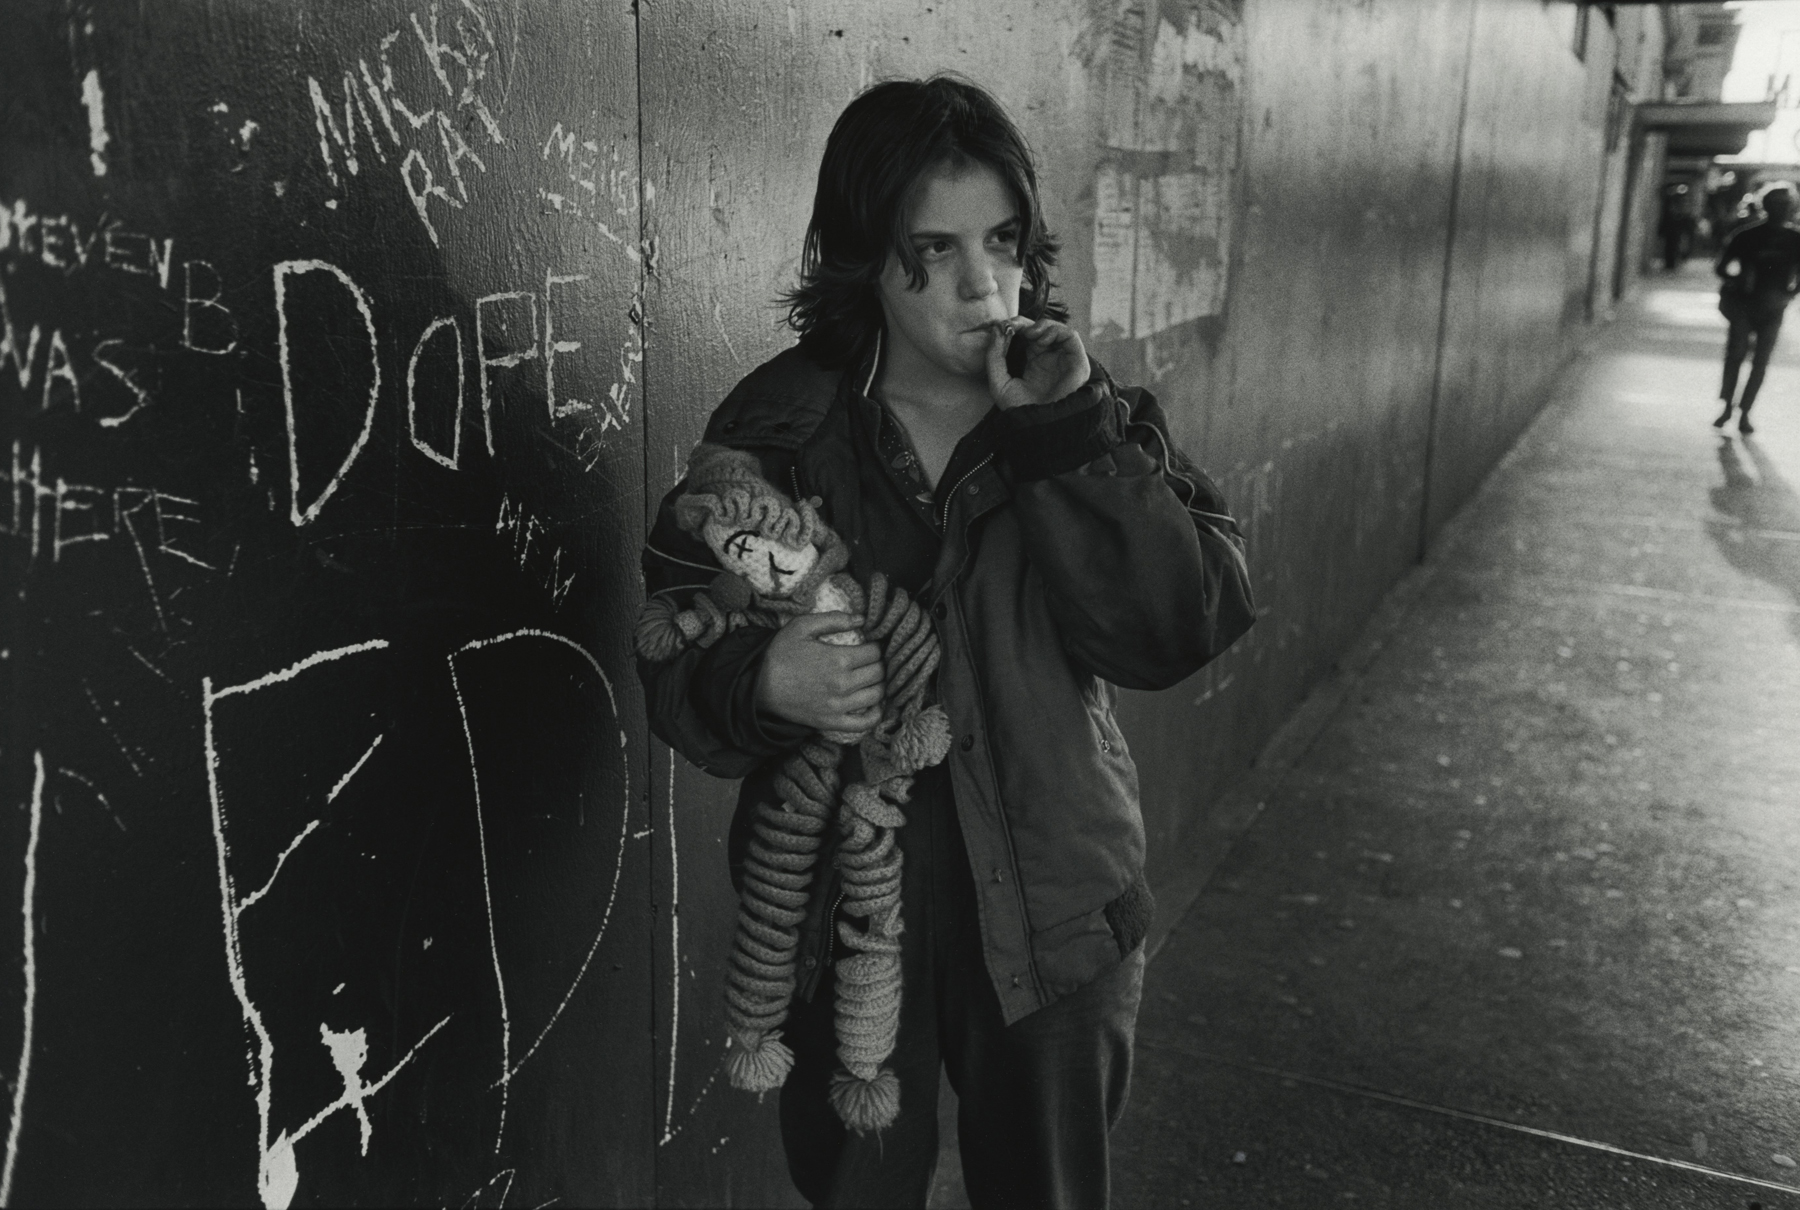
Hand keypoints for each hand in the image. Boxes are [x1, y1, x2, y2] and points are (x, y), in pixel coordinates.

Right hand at [754, 612, 884, 734]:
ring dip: (879, 684)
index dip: (876, 646)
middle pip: (879, 672)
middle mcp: (843, 684)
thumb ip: (833, 619)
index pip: (875, 652)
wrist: (759, 686)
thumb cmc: (780, 654)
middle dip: (879, 663)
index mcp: (839, 659)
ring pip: (877, 694)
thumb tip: (862, 618)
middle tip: (871, 660)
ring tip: (871, 677)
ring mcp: (839, 705)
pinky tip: (873, 704)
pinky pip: (864, 723)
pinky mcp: (832, 722)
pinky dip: (875, 714)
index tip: (871, 645)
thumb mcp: (802, 626)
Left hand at [984, 316, 1090, 410]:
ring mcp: (1063, 359)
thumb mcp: (999, 383)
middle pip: (1039, 330)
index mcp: (1033, 363)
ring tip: (1028, 333)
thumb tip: (996, 330)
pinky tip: (1040, 338)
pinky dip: (1055, 330)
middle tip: (1013, 325)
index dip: (1014, 328)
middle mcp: (1049, 359)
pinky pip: (1070, 335)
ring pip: (1056, 329)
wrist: (1040, 427)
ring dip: (1040, 325)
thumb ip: (994, 357)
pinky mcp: (1077, 360)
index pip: (1025, 337)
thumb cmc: (1020, 411)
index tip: (1002, 327)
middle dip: (1024, 324)